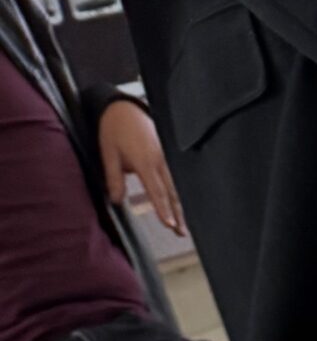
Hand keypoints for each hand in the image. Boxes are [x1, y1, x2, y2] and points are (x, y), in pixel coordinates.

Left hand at [96, 97, 181, 234]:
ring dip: (180, 206)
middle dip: (178, 214)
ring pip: (176, 186)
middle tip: (182, 233)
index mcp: (145, 161)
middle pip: (172, 192)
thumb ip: (114, 179)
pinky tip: (182, 204)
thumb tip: (116, 201)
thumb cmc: (114, 128)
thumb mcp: (108, 154)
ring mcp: (166, 156)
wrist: (123, 107)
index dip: (163, 209)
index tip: (169, 224)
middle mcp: (159, 160)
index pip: (157, 191)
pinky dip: (180, 192)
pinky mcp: (167, 153)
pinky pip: (176, 176)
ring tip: (183, 224)